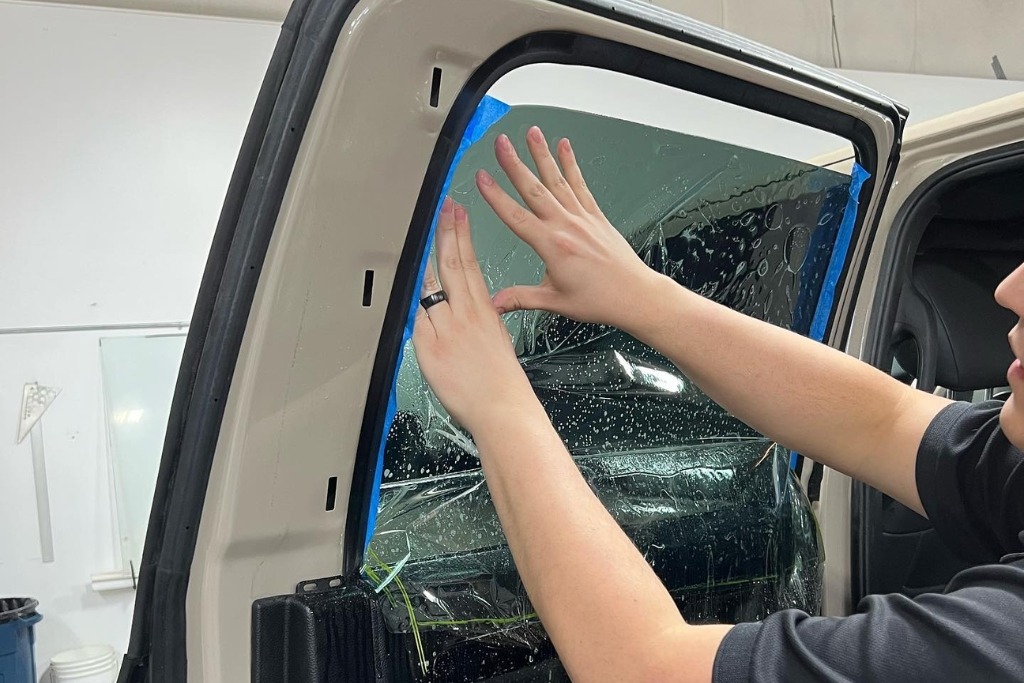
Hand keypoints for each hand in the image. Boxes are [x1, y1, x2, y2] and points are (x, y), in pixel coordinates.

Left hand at [413, 198, 537, 433]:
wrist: (501, 409)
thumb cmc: (502, 383)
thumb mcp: (497, 341)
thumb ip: (479, 321)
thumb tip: (464, 310)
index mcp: (485, 311)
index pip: (469, 263)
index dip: (461, 235)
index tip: (457, 213)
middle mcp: (466, 314)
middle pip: (450, 264)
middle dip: (445, 232)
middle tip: (442, 207)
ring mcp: (446, 328)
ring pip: (429, 285)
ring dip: (425, 258)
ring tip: (422, 233)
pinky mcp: (429, 346)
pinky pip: (416, 318)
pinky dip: (412, 302)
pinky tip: (408, 283)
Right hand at [476, 127, 659, 331]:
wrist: (634, 295)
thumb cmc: (600, 299)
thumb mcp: (555, 302)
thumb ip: (522, 298)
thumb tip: (495, 302)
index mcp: (553, 246)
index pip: (516, 216)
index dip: (496, 196)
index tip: (482, 178)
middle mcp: (567, 225)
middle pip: (534, 189)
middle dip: (515, 164)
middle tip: (501, 143)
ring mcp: (582, 217)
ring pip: (557, 180)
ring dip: (542, 154)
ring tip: (531, 133)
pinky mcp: (595, 215)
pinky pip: (580, 184)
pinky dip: (571, 164)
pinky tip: (564, 147)